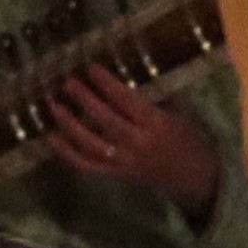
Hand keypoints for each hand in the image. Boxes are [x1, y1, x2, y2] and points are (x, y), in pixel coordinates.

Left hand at [42, 68, 220, 211]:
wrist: (195, 178)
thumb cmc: (188, 139)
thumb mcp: (179, 112)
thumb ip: (155, 96)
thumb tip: (127, 73)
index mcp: (156, 125)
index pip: (127, 101)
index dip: (107, 84)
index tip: (90, 68)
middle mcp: (138, 144)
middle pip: (106, 121)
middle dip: (85, 100)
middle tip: (68, 82)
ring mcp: (124, 163)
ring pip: (91, 145)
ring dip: (69, 125)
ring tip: (54, 106)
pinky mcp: (116, 176)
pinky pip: (87, 166)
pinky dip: (67, 153)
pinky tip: (52, 138)